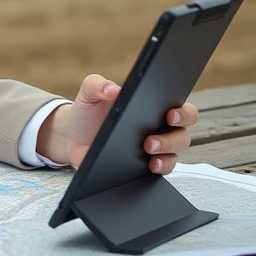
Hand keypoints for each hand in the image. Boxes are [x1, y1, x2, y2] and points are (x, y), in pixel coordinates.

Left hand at [37, 74, 198, 174]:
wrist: (72, 139)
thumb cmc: (87, 113)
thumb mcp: (89, 94)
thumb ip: (97, 85)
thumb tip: (111, 89)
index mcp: (151, 107)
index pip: (179, 108)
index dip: (183, 113)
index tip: (171, 114)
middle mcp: (157, 128)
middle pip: (182, 134)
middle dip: (172, 138)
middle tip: (150, 140)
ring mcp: (153, 149)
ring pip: (175, 154)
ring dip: (166, 153)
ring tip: (148, 151)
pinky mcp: (145, 167)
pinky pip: (163, 170)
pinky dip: (161, 168)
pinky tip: (150, 166)